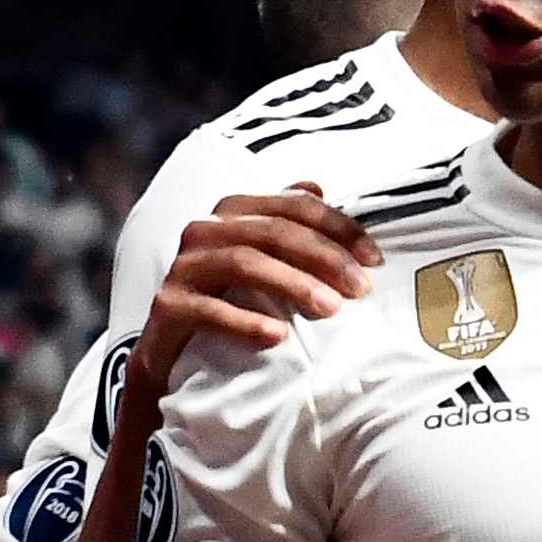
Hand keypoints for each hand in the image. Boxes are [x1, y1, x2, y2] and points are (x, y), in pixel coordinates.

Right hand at [138, 184, 377, 394]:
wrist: (172, 355)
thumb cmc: (225, 301)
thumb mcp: (258, 259)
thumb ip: (283, 221)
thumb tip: (317, 186)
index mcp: (231, 213)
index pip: (293, 206)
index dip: (338, 228)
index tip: (374, 260)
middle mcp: (204, 231)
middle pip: (273, 231)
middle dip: (324, 256)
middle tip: (360, 288)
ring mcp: (183, 268)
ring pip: (244, 262)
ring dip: (293, 284)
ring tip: (331, 309)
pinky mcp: (167, 307)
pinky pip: (210, 310)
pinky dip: (247, 322)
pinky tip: (279, 336)